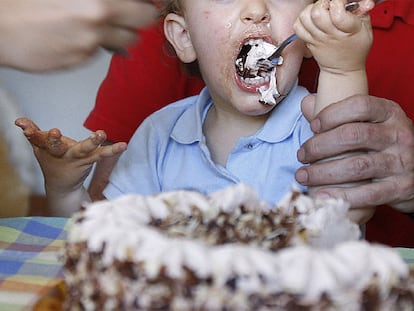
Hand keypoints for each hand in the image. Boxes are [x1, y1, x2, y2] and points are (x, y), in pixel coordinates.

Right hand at [0, 0, 157, 70]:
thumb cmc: (28, 3)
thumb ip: (102, 0)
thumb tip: (124, 1)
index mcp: (98, 0)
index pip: (144, 8)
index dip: (143, 6)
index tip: (141, 6)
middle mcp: (98, 19)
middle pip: (142, 25)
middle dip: (137, 20)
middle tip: (128, 16)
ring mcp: (90, 42)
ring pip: (125, 42)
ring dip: (120, 34)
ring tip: (99, 25)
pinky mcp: (81, 59)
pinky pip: (101, 52)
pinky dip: (96, 45)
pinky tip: (77, 35)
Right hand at [15, 117, 126, 214]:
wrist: (62, 186)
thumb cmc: (52, 160)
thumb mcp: (41, 147)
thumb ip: (33, 132)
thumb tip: (19, 120)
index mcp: (47, 149)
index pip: (37, 139)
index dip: (31, 133)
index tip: (24, 126)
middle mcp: (60, 154)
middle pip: (56, 146)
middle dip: (54, 140)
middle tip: (55, 131)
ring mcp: (76, 159)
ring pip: (83, 150)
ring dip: (92, 141)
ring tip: (100, 133)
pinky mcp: (90, 161)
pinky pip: (102, 154)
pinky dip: (113, 150)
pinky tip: (124, 145)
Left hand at [294, 0, 373, 73]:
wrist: (342, 69)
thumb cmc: (355, 49)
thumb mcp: (366, 30)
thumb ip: (363, 11)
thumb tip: (364, 1)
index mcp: (348, 30)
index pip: (337, 12)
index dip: (338, 2)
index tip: (341, 2)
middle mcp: (330, 35)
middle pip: (317, 13)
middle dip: (323, 3)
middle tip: (329, 5)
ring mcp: (317, 39)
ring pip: (304, 18)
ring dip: (311, 10)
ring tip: (320, 11)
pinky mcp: (308, 42)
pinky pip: (298, 27)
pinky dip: (302, 20)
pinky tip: (311, 20)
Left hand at [296, 94, 413, 213]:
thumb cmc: (384, 144)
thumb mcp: (370, 123)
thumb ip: (338, 114)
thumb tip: (308, 103)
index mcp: (390, 113)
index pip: (360, 105)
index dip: (332, 114)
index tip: (313, 126)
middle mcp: (399, 135)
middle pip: (353, 136)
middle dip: (320, 146)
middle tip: (301, 155)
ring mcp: (402, 162)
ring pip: (357, 166)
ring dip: (323, 172)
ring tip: (302, 176)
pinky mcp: (401, 188)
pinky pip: (367, 193)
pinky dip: (341, 195)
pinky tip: (320, 195)